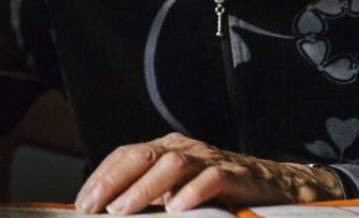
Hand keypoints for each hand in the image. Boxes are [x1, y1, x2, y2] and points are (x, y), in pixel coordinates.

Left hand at [74, 133, 342, 213]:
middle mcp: (185, 149)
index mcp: (167, 148)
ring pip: (171, 165)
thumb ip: (150, 194)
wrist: (275, 185)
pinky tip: (176, 209)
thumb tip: (111, 211)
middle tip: (95, 207)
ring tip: (124, 210)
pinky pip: (211, 180)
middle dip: (113, 181)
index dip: (101, 177)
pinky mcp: (235, 176)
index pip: (126, 154)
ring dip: (143, 189)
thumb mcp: (179, 188)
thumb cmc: (220, 189)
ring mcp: (210, 160)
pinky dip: (191, 193)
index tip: (82, 202)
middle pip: (142, 155)